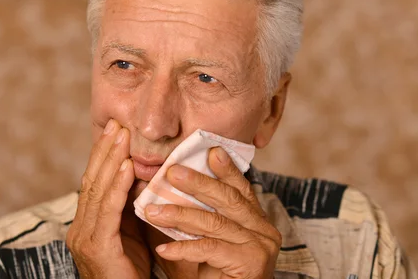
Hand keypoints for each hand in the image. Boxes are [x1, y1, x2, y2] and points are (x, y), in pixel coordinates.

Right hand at [66, 119, 150, 278]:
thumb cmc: (131, 275)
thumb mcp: (129, 235)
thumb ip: (128, 209)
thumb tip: (138, 176)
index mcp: (86, 225)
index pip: (93, 183)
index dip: (102, 155)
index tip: (114, 131)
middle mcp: (80, 229)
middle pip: (92, 181)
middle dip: (104, 151)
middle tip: (116, 124)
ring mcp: (84, 238)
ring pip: (97, 191)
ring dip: (111, 160)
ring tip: (122, 136)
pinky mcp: (97, 247)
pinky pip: (108, 211)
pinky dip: (117, 186)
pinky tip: (126, 167)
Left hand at [144, 147, 280, 278]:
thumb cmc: (216, 275)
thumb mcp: (205, 239)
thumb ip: (194, 216)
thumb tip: (163, 189)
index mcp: (257, 221)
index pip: (240, 189)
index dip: (226, 169)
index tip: (211, 151)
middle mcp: (265, 230)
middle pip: (228, 199)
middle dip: (198, 183)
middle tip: (172, 171)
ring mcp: (260, 247)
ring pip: (215, 222)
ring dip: (180, 215)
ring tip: (152, 211)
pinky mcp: (251, 263)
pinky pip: (211, 249)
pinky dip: (184, 248)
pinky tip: (163, 248)